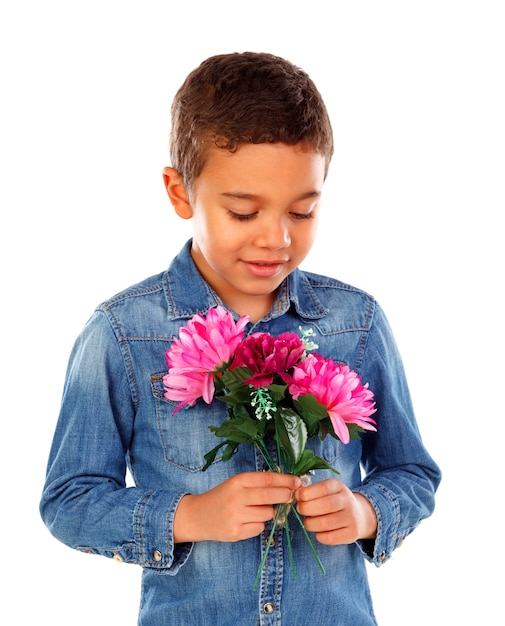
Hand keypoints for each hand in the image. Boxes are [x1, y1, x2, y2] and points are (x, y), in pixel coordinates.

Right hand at [174, 472, 300, 542]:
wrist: (198, 516)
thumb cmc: (223, 496)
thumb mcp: (237, 484)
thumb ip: (258, 484)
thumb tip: (287, 485)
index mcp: (238, 481)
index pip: (267, 479)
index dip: (285, 480)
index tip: (298, 481)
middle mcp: (236, 497)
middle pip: (269, 496)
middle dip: (285, 496)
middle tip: (292, 496)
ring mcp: (235, 516)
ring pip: (267, 514)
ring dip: (269, 512)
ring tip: (256, 510)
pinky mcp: (235, 532)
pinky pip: (259, 528)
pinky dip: (259, 525)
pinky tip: (248, 521)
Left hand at [294, 478, 376, 544]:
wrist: (359, 515)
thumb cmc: (334, 500)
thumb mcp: (327, 490)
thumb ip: (312, 491)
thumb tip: (295, 494)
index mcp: (339, 486)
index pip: (323, 488)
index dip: (307, 493)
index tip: (298, 497)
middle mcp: (347, 501)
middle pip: (325, 505)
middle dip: (306, 508)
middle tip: (300, 509)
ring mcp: (352, 518)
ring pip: (325, 523)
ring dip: (310, 523)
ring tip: (308, 521)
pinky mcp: (352, 534)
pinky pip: (330, 538)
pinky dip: (319, 536)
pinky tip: (318, 531)